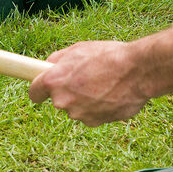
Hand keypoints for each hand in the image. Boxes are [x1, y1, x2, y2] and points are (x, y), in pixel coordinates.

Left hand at [29, 40, 150, 126]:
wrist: (137, 71)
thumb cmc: (108, 56)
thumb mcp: (78, 49)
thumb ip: (57, 59)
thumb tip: (47, 66)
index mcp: (54, 81)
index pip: (34, 93)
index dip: (39, 90)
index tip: (43, 89)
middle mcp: (62, 101)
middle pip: (59, 100)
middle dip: (69, 91)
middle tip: (87, 77)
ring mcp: (79, 114)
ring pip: (77, 108)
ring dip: (86, 99)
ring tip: (104, 83)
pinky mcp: (95, 122)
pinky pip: (92, 114)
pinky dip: (100, 107)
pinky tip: (112, 93)